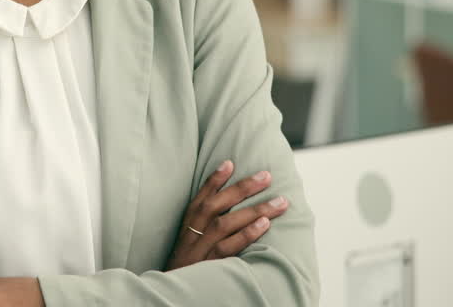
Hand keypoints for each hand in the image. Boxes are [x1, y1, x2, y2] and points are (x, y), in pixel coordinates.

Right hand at [165, 160, 289, 269]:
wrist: (173, 290)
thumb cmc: (187, 265)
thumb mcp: (189, 242)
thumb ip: (204, 225)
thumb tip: (230, 209)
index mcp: (187, 225)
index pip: (201, 198)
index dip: (214, 180)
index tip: (230, 162)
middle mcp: (192, 233)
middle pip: (216, 205)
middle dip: (242, 188)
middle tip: (266, 176)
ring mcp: (201, 248)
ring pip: (226, 223)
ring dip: (254, 210)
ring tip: (279, 202)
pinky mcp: (209, 264)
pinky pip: (229, 247)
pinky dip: (246, 234)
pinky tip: (264, 224)